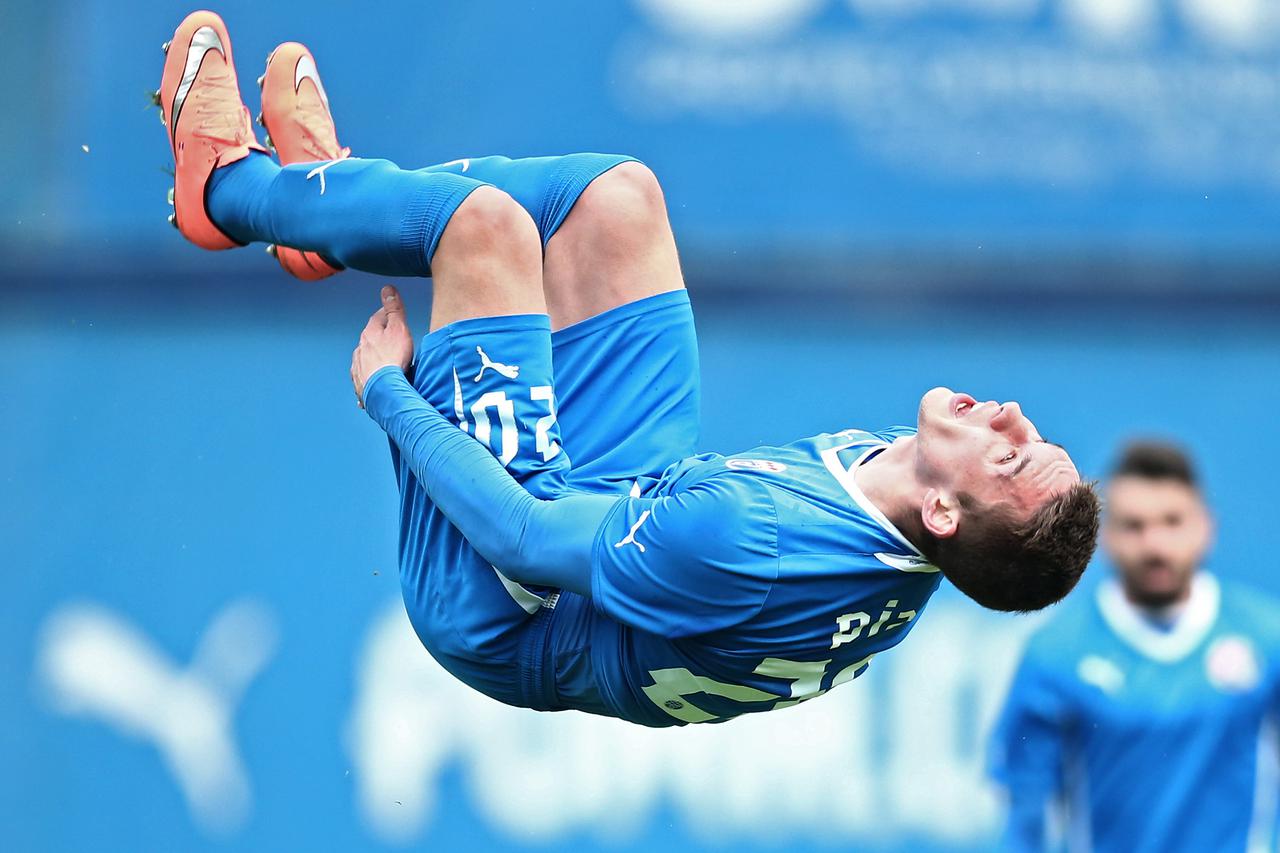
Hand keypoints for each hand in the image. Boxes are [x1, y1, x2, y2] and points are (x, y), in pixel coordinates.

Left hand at [351, 285, 413, 405]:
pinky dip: (370, 377)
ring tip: (386, 361)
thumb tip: (387, 289)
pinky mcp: (360, 383)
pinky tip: (375, 381)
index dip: (388, 314)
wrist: (383, 390)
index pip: (378, 317)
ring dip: (374, 357)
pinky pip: (365, 377)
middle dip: (381, 337)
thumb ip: (394, 309)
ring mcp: (359, 367)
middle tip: (393, 338)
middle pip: (371, 338)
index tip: (394, 314)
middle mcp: (360, 349)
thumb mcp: (399, 328)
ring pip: (365, 357)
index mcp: (370, 333)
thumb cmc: (392, 360)